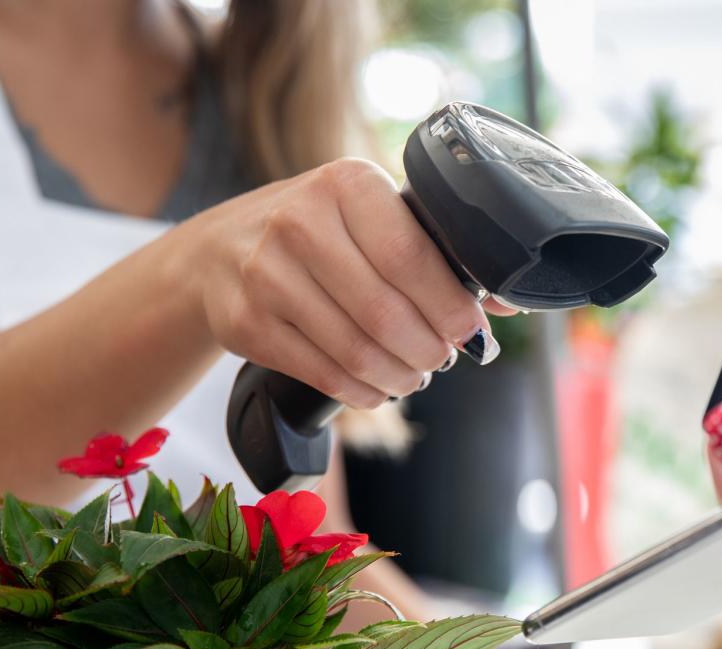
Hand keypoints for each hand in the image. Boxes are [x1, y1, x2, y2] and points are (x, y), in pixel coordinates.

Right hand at [164, 158, 516, 408]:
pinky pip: (325, 373)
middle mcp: (299, 221)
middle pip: (386, 313)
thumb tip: (505, 303)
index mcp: (345, 184)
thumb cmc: (318, 232)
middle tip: (443, 359)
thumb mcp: (368, 217)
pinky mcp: (245, 323)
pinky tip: (378, 386)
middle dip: (429, 350)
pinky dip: (365, 390)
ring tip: (414, 375)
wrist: (216, 251)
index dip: (450, 307)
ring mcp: (265, 274)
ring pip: (358, 350)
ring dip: (401, 376)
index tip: (471, 332)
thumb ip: (434, 251)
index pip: (411, 256)